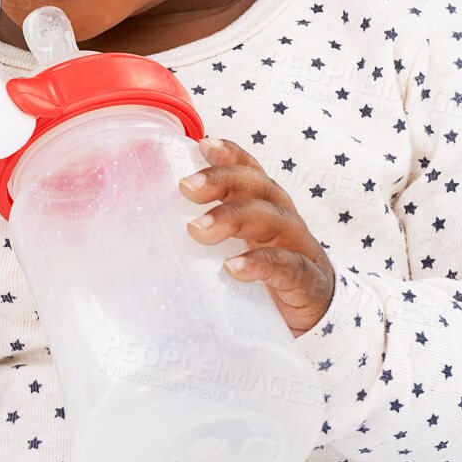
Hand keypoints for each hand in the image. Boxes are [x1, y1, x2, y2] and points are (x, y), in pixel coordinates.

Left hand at [178, 137, 335, 335]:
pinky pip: (286, 266)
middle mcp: (282, 219)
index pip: (249, 171)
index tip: (201, 144)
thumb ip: (203, 241)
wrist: (319, 316)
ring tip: (198, 229)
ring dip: (233, 217)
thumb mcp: (236, 250)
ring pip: (271, 218)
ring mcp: (297, 247)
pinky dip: (259, 263)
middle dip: (222, 180)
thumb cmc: (266, 278)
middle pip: (257, 186)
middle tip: (186, 187)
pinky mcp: (306, 281)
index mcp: (265, 206)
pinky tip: (233, 268)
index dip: (229, 154)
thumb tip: (142, 247)